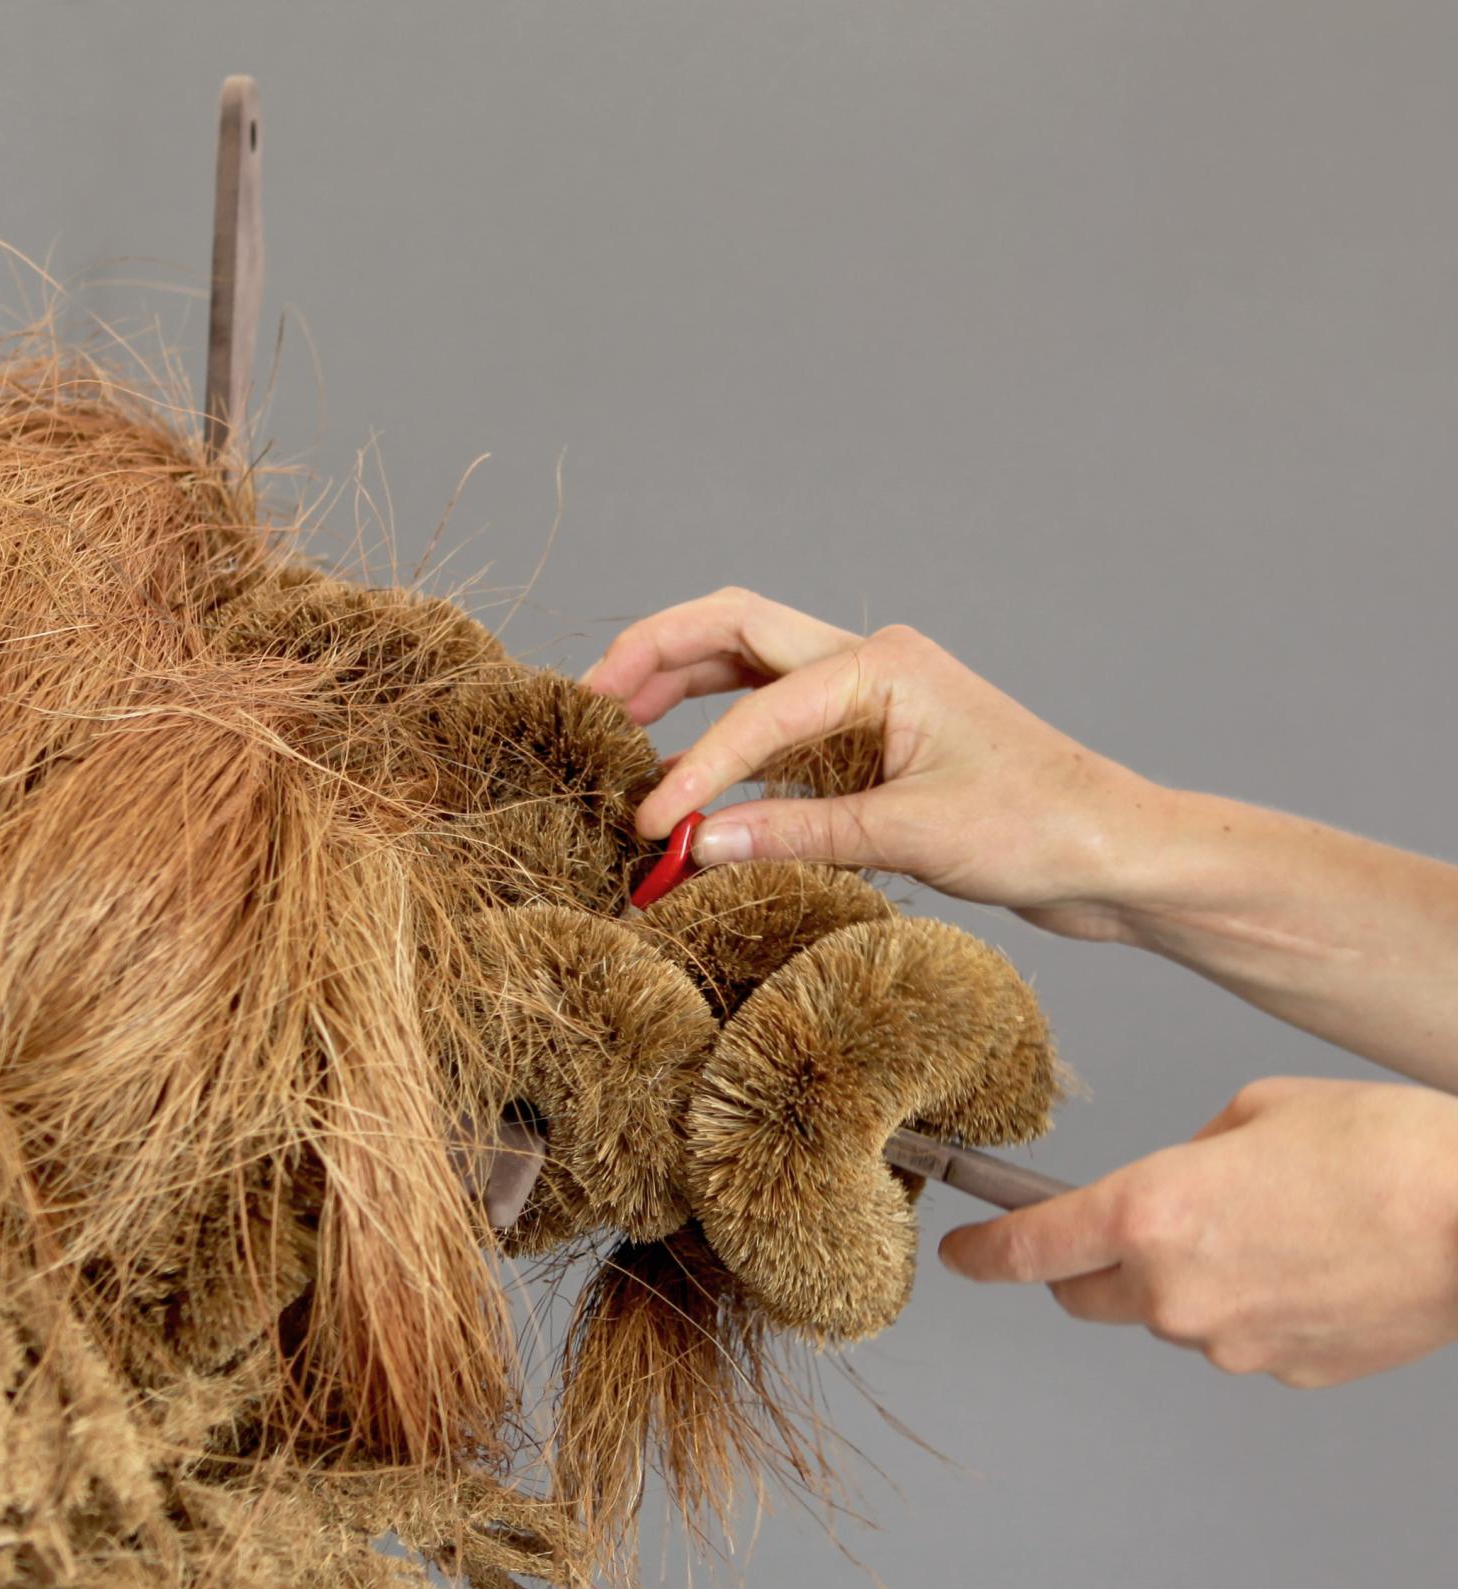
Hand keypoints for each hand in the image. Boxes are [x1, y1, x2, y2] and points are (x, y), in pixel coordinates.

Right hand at [583, 588, 1161, 940]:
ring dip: (678, 682)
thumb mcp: (912, 834)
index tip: (650, 825)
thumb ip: (798, 833)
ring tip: (615, 719)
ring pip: (747, 662)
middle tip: (589, 702)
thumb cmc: (1039, 827)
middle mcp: (869, 661)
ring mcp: (869, 693)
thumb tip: (696, 844)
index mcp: (883, 665)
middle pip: (732, 627)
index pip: (755, 709)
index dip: (693, 769)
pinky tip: (688, 769)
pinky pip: (774, 715)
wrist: (1113, 849)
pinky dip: (720, 731)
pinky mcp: (870, 735)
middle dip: (652, 656)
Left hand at [938, 1077, 1457, 1386]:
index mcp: (1146, 1213)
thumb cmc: (1379, 1147)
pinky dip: (1246, 1308)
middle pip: (1080, 1296)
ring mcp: (1228, 1341)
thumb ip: (1182, 1158)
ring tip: (1262, 1230)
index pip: (1025, 1249)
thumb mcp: (1250, 1113)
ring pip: (1164, 1316)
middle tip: (1127, 1226)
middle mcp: (1173, 1289)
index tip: (962, 1252)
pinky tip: (1302, 1266)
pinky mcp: (1283, 1371)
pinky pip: (1233, 1338)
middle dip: (1081, 1265)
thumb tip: (1174, 1183)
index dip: (982, 1253)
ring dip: (1179, 1282)